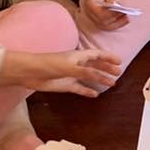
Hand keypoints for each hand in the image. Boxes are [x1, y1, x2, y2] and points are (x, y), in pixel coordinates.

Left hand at [0, 48, 120, 96]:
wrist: (29, 72)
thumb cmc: (49, 64)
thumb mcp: (70, 67)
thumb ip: (86, 72)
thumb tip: (103, 76)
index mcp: (78, 56)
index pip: (97, 54)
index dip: (108, 57)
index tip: (119, 62)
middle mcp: (76, 64)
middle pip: (95, 65)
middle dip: (107, 68)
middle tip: (118, 73)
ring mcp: (71, 75)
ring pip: (89, 77)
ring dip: (100, 80)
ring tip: (111, 84)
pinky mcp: (65, 85)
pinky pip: (79, 88)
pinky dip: (87, 91)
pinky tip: (95, 95)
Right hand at [81, 0, 127, 29]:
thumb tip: (117, 6)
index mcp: (90, 5)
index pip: (101, 14)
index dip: (112, 14)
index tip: (122, 11)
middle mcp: (90, 14)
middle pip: (103, 22)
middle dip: (116, 20)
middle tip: (127, 15)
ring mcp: (94, 19)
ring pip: (106, 26)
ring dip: (118, 24)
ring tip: (128, 19)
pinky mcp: (99, 21)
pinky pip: (108, 26)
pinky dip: (117, 24)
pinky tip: (125, 20)